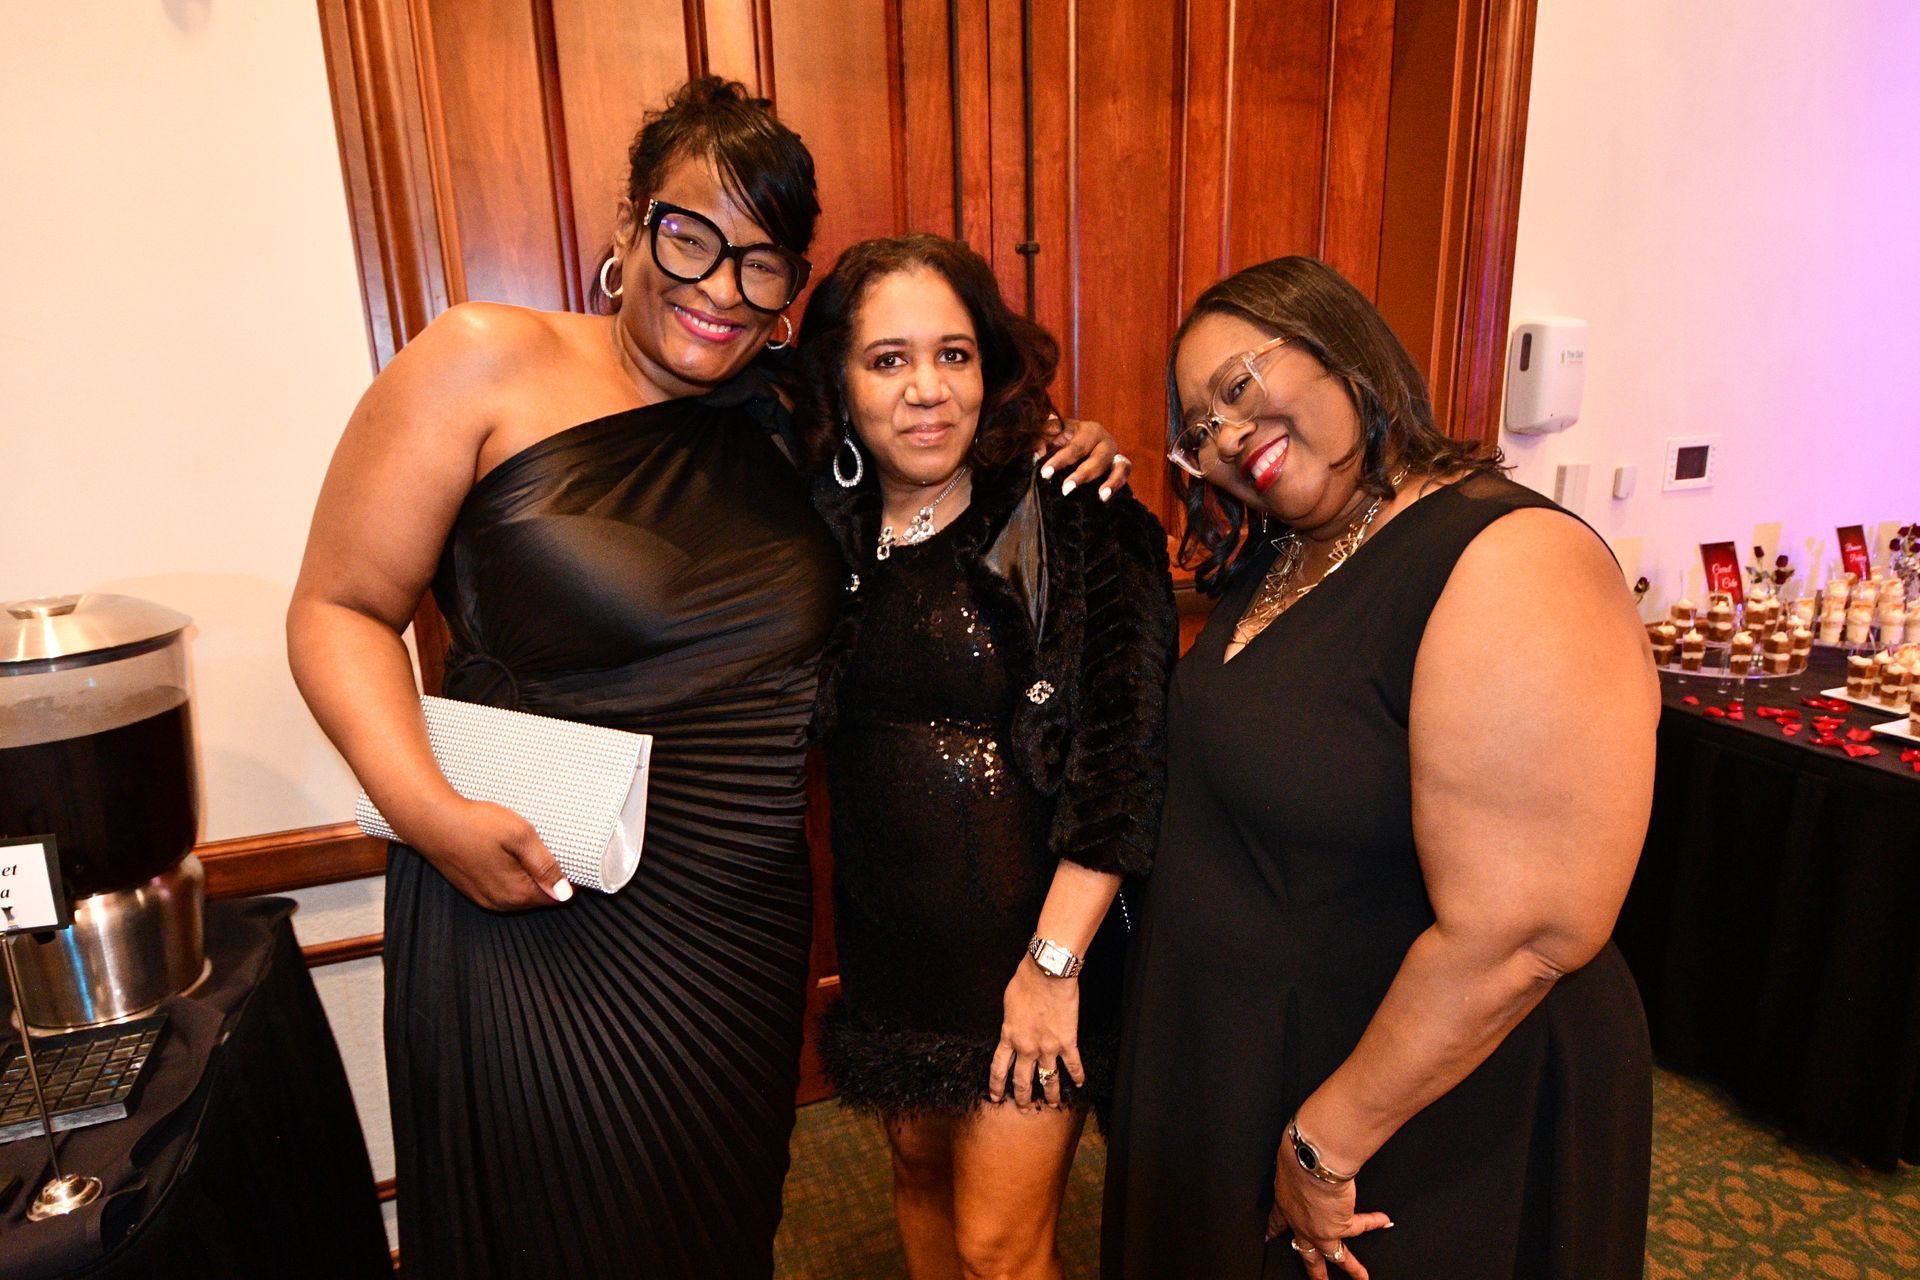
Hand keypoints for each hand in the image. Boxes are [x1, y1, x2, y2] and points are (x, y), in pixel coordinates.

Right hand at [401, 794, 573, 910]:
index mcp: (517, 893)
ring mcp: (484, 898)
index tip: (565, 855)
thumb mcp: (520, 836)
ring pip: (520, 892)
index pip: (557, 897)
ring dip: (527, 875)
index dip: (566, 877)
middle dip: (546, 877)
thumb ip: (545, 865)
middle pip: (538, 896)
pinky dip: (509, 874)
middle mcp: (501, 903)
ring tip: (521, 848)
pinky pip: (502, 888)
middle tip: (543, 847)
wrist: (432, 821)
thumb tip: (565, 893)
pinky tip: (503, 853)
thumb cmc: (476, 825)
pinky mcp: (473, 889)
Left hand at [987, 956, 1085, 1110]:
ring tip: (1053, 1106)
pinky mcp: (1067, 1042)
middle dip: (1023, 1097)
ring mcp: (1048, 1047)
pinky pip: (1073, 1064)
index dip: (997, 1085)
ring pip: (1049, 1078)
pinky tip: (1079, 1084)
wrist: (1047, 974)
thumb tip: (1012, 1029)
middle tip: (1025, 1109)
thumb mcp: (1008, 1005)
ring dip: (1051, 1094)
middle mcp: (1027, 1047)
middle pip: (1022, 1080)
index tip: (996, 1097)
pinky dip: (1077, 1075)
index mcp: (1009, 1037)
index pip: (999, 1068)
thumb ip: (1010, 1022)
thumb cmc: (1025, 982)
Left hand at [1036, 415, 1132, 500]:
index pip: (1074, 447)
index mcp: (1087, 430)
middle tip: (1066, 489)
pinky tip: (1106, 497)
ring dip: (1110, 481)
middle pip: (1097, 458)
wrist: (1078, 448)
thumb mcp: (1050, 437)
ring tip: (1101, 495)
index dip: (1060, 460)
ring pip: (1118, 466)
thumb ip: (1041, 440)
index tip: (1046, 474)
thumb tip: (1037, 451)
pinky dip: (1118, 484)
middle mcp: (1104, 440)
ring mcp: (1115, 454)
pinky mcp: (1121, 467)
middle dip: (1082, 474)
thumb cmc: (1061, 440)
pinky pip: (1124, 474)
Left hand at [1267, 1128, 1392, 1279]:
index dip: (1274, 1230)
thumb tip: (1303, 1146)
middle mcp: (1298, 1220)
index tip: (1269, 1237)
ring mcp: (1317, 1229)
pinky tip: (1383, 1221)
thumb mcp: (1289, 1157)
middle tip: (1315, 1278)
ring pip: (1335, 1256)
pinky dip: (1373, 1222)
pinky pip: (1359, 1228)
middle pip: (1304, 1251)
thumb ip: (1296, 1160)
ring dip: (1350, 1269)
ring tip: (1360, 1278)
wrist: (1310, 1157)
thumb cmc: (1297, 1151)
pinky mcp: (1337, 1227)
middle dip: (1311, 1267)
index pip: (1277, 1220)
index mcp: (1284, 1201)